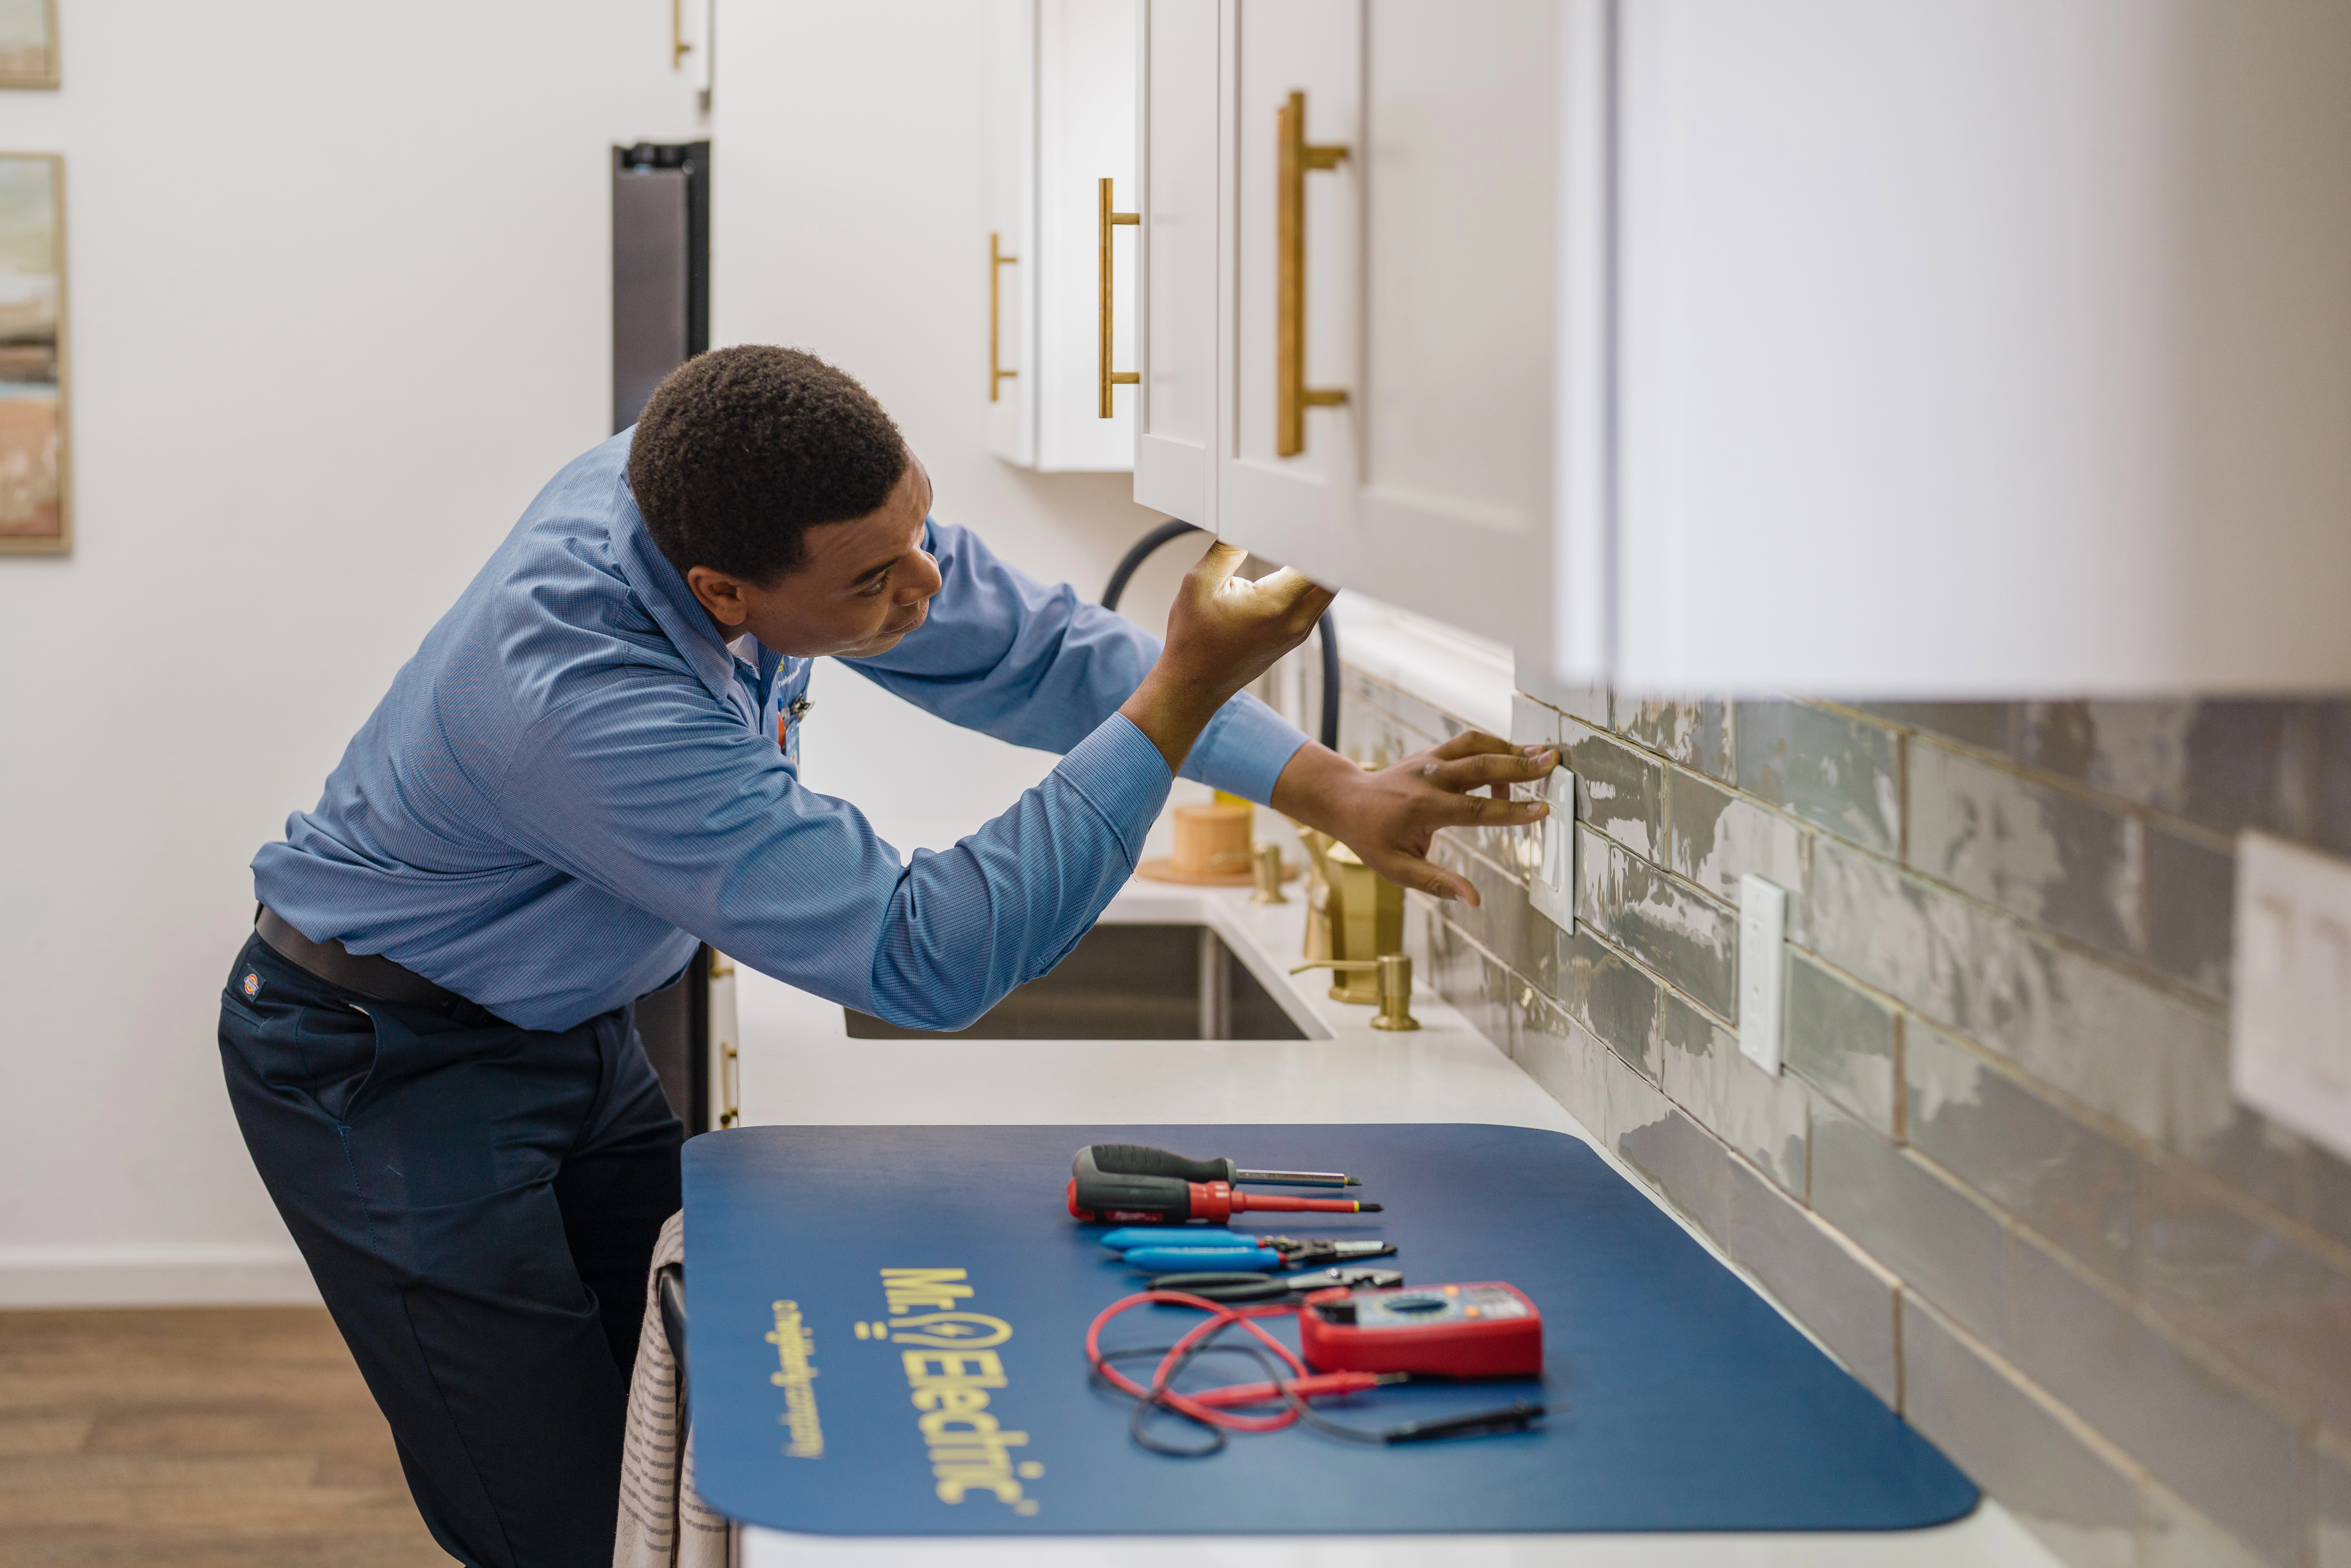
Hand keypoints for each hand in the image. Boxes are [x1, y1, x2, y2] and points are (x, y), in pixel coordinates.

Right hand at [1120, 540, 1336, 772]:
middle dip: (1327, 550)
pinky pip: (1315, 604)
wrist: (1194, 684)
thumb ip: (1227, 550)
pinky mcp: (1294, 638)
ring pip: (1326, 591)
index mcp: (1274, 606)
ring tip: (1308, 539)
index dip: (1322, 539)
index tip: (1318, 518)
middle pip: (1332, 577)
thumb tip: (1246, 523)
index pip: (1318, 564)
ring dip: (1319, 567)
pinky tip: (1298, 565)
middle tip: (1319, 523)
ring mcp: (1298, 633)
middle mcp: (1294, 622)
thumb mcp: (1198, 584)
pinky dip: (1311, 584)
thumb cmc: (1192, 638)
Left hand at [1270, 732, 1558, 904]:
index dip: (1513, 811)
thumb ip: (1437, 883)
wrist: (1346, 801)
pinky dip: (1493, 746)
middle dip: (1521, 765)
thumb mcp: (1397, 870)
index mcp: (1424, 809)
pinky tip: (1512, 761)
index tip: (1543, 810)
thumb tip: (1474, 900)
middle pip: (1483, 766)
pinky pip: (1468, 742)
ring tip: (1542, 755)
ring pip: (1477, 745)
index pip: (1478, 810)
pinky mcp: (1433, 752)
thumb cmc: (1372, 839)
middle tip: (1555, 761)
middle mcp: (1429, 778)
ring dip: (1511, 747)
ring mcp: (1430, 760)